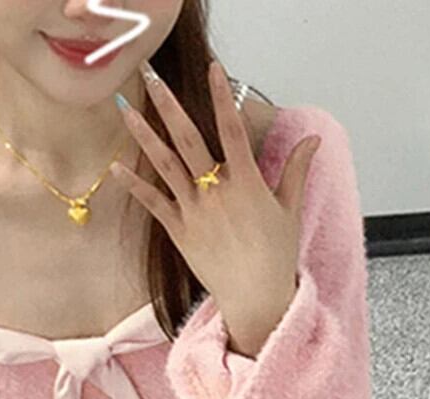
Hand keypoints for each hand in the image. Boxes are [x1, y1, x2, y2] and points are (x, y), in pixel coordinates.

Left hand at [110, 58, 320, 357]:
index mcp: (246, 182)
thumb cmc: (275, 256)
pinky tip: (116, 166)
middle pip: (189, 139)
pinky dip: (135, 185)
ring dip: (144, 136)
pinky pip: (154, 203)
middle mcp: (216, 192)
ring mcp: (195, 211)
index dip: (222, 98)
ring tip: (125, 110)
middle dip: (169, 106)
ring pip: (166, 166)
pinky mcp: (180, 232)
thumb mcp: (290, 209)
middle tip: (152, 78)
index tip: (213, 70)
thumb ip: (296, 169)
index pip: (233, 129)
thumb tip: (313, 140)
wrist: (255, 297)